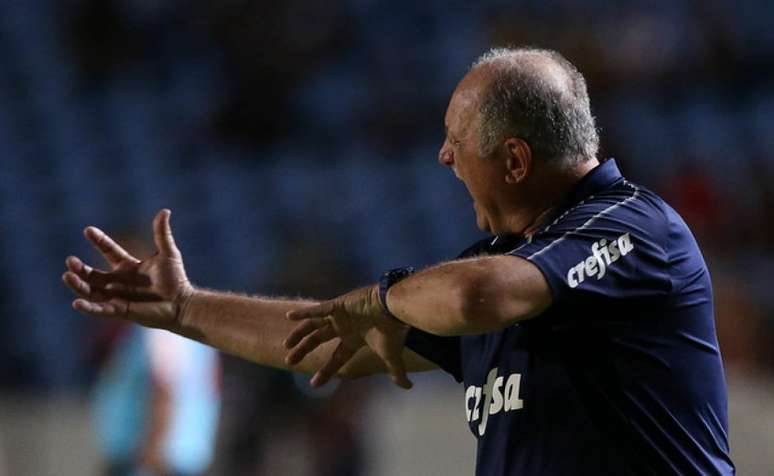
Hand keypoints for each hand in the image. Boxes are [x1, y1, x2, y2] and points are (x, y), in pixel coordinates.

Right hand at [62, 209, 192, 328]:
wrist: (183, 303)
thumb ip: (162, 234)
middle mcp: (119, 281)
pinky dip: (88, 307)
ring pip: (91, 291)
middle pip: (92, 274)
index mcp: (128, 266)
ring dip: (78, 285)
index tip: (88, 230)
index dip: (98, 240)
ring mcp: (118, 297)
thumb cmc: (176, 279)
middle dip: (80, 268)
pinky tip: (77, 302)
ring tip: (67, 275)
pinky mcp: (121, 311)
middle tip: (70, 260)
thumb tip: (165, 211)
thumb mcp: (168, 253)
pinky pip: (101, 309)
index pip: (108, 250)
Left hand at [284, 285, 412, 388]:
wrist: (394, 309)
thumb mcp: (390, 356)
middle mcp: (344, 327)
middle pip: (318, 340)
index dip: (326, 371)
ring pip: (313, 326)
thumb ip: (396, 372)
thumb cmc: (391, 331)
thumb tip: (408, 387)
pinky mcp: (337, 305)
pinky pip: (317, 310)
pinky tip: (288, 317)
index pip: (336, 358)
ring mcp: (339, 315)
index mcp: (355, 339)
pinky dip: (303, 313)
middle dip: (303, 350)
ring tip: (286, 345)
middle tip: (288, 362)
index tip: (313, 385)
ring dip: (299, 335)